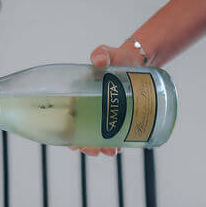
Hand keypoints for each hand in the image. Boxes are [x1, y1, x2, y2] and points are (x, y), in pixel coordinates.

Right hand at [70, 41, 147, 157]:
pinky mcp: (119, 118)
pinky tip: (119, 148)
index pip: (67, 117)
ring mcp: (105, 115)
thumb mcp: (107, 54)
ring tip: (111, 152)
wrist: (138, 61)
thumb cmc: (118, 57)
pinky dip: (116, 143)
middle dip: (86, 146)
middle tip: (93, 150)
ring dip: (102, 148)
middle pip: (83, 133)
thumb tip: (99, 61)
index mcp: (79, 96)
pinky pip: (114, 134)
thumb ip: (101, 55)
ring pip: (98, 137)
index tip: (70, 142)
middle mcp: (90, 109)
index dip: (67, 131)